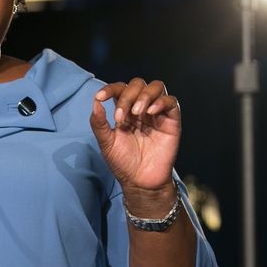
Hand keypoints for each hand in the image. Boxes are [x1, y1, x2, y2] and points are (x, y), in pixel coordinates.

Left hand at [90, 78, 180, 198]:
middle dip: (127, 95)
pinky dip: (161, 102)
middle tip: (121, 116)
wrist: (140, 182)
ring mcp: (158, 114)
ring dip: (144, 95)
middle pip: (138, 84)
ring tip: (137, 113)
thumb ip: (99, 123)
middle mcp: (142, 108)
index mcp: (125, 110)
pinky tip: (150, 113)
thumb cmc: (123, 163)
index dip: (110, 89)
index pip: (120, 89)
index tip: (100, 97)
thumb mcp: (106, 143)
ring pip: (157, 87)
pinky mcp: (172, 121)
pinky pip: (172, 101)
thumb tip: (95, 101)